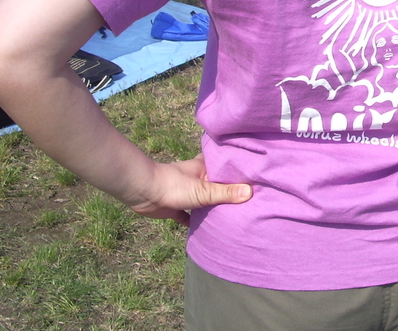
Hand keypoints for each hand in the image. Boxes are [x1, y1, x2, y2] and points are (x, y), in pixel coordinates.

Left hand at [128, 154, 251, 226]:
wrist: (142, 192)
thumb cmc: (174, 185)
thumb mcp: (203, 190)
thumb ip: (226, 193)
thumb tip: (251, 192)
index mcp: (204, 168)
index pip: (225, 167)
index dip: (238, 171)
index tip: (254, 176)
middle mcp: (197, 179)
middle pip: (216, 185)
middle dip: (227, 191)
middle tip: (247, 199)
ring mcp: (186, 193)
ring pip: (204, 201)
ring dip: (212, 207)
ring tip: (232, 215)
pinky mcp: (175, 208)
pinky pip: (189, 216)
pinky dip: (195, 222)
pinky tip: (206, 230)